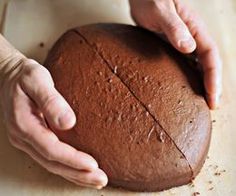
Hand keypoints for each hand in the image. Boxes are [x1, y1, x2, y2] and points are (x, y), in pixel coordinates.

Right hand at [0, 56, 107, 188]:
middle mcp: (24, 137)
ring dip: (75, 174)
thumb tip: (69, 122)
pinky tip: (79, 170)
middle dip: (78, 174)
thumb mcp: (37, 79)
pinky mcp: (32, 140)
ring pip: (52, 165)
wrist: (8, 77)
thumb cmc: (24, 76)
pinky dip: (67, 167)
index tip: (93, 165)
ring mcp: (27, 141)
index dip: (72, 159)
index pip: (51, 149)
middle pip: (53, 163)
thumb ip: (51, 100)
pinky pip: (50, 158)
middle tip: (100, 179)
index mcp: (24, 124)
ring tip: (95, 180)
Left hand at [129, 0, 221, 108]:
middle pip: (208, 64)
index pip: (210, 56)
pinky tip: (185, 86)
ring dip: (202, 82)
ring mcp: (183, 42)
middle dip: (212, 85)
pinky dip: (188, 75)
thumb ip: (174, 27)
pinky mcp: (172, 46)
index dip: (213, 78)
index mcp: (195, 28)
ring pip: (198, 65)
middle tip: (212, 106)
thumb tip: (189, 48)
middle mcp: (192, 36)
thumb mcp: (161, 10)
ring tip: (202, 100)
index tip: (212, 97)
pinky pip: (184, 63)